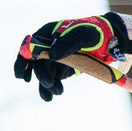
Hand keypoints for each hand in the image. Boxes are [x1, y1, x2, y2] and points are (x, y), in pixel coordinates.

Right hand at [14, 12, 131, 100]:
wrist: (109, 41)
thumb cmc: (94, 33)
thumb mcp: (84, 35)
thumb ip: (68, 42)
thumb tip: (51, 55)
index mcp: (49, 33)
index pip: (29, 46)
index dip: (23, 60)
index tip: (22, 75)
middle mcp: (47, 46)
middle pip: (36, 63)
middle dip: (40, 75)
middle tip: (49, 83)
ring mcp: (53, 58)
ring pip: (42, 74)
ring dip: (46, 84)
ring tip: (58, 92)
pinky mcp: (60, 68)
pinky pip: (50, 80)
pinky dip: (48, 89)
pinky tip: (50, 97)